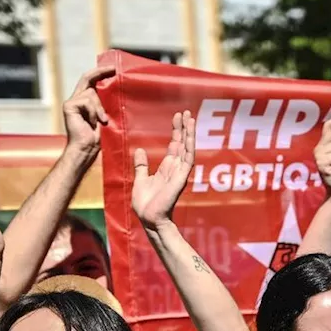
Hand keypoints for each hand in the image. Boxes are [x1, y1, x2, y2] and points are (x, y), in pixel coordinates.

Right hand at [62, 65, 114, 157]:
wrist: (86, 149)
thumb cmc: (98, 137)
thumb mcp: (106, 116)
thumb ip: (106, 104)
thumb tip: (118, 90)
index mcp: (85, 101)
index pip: (90, 81)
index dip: (100, 73)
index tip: (113, 68)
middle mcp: (76, 99)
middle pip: (87, 79)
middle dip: (101, 72)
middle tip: (114, 70)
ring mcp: (71, 102)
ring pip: (91, 93)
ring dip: (99, 107)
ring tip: (100, 121)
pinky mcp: (69, 106)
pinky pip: (86, 101)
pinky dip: (93, 111)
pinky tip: (92, 122)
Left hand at [132, 110, 195, 229]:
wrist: (148, 219)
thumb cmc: (145, 204)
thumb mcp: (140, 179)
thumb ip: (141, 165)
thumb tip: (140, 150)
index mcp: (166, 168)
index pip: (174, 146)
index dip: (176, 132)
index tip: (177, 117)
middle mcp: (175, 169)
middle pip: (182, 144)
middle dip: (184, 128)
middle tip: (186, 112)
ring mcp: (180, 173)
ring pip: (187, 149)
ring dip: (189, 133)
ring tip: (190, 117)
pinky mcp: (181, 177)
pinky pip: (188, 159)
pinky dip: (190, 146)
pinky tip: (190, 134)